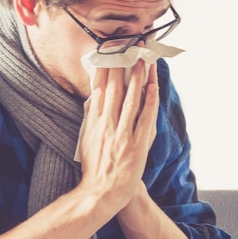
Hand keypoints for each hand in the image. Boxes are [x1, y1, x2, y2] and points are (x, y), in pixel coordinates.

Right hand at [78, 59, 158, 212]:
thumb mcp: (85, 139)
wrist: (100, 192)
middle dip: (121, 64)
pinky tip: (152, 85)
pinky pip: (145, 117)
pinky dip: (149, 100)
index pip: (98, 88)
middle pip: (114, 87)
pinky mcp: (136, 144)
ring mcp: (122, 133)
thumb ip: (91, 117)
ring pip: (130, 98)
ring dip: (137, 76)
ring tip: (142, 58)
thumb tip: (94, 97)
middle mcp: (106, 124)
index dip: (104, 67)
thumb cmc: (94, 167)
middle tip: (128, 46)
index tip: (109, 51)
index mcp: (93, 122)